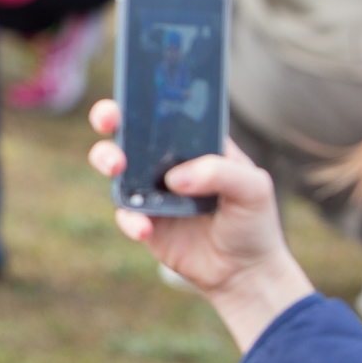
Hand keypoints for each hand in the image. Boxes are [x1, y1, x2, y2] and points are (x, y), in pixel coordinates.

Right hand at [87, 100, 312, 350]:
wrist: (243, 272)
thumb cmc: (253, 222)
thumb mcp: (253, 189)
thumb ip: (220, 172)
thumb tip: (175, 177)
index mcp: (194, 142)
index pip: (166, 110)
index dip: (146, 95)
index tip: (133, 90)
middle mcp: (167, 159)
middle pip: (128, 128)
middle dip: (109, 117)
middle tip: (108, 121)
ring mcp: (150, 187)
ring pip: (114, 163)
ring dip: (107, 159)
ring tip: (117, 169)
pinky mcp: (141, 217)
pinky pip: (124, 211)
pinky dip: (129, 218)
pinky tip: (145, 229)